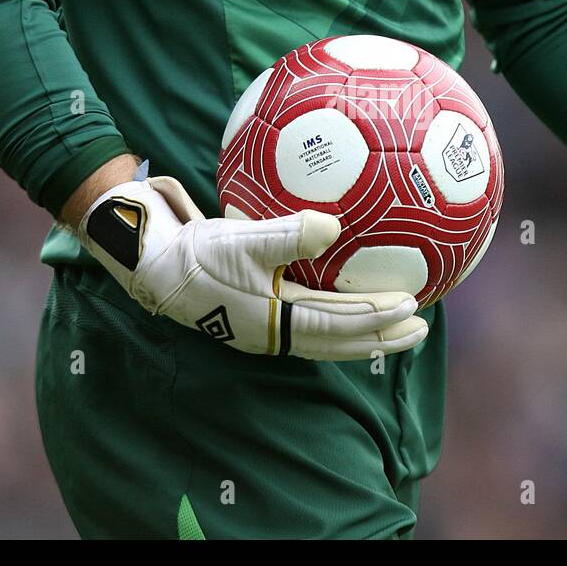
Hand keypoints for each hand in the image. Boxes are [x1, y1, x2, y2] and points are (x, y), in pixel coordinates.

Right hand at [78, 175, 426, 360]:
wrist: (146, 255)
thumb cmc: (192, 253)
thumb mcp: (240, 242)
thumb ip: (288, 236)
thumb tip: (332, 226)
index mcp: (272, 325)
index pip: (336, 326)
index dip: (375, 320)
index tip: (411, 309)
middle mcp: (273, 328)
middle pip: (338, 339)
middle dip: (380, 335)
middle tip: (420, 327)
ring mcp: (264, 316)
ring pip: (325, 327)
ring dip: (362, 323)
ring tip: (395, 311)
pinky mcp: (256, 296)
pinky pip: (307, 302)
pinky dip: (334, 297)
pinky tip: (345, 276)